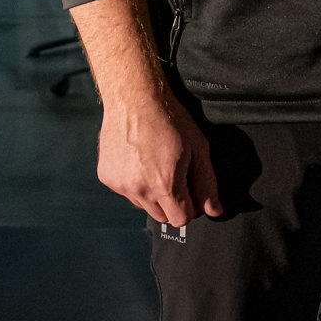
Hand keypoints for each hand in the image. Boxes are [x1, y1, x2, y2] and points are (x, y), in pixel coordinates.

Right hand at [95, 85, 220, 227]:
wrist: (134, 101)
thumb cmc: (168, 120)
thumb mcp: (199, 149)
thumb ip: (206, 183)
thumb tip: (214, 209)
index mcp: (164, 185)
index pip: (180, 219)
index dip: (192, 208)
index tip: (193, 194)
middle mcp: (139, 190)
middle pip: (161, 216)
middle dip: (173, 204)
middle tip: (177, 177)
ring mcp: (119, 185)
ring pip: (142, 206)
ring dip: (153, 195)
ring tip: (158, 166)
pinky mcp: (106, 178)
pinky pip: (126, 192)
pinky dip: (135, 183)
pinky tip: (141, 162)